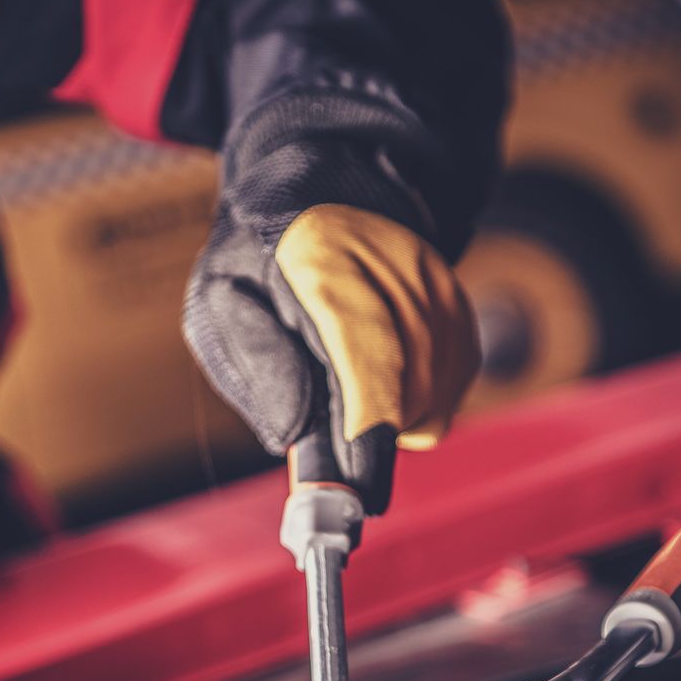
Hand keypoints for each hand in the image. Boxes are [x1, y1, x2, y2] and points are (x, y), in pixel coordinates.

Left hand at [183, 104, 480, 514]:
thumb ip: (258, 369)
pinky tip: (381, 389)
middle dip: (369, 441)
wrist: (318, 192)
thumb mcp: (222, 304)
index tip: (357, 488)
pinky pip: (451, 385)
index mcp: (327, 263)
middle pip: (408, 388)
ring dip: (392, 425)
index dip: (367, 427)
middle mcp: (396, 269)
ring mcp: (437, 286)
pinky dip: (417, 405)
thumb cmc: (261, 259)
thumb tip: (296, 438)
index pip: (368, 353)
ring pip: (434, 397)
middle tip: (333, 466)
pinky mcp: (458, 305)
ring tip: (349, 411)